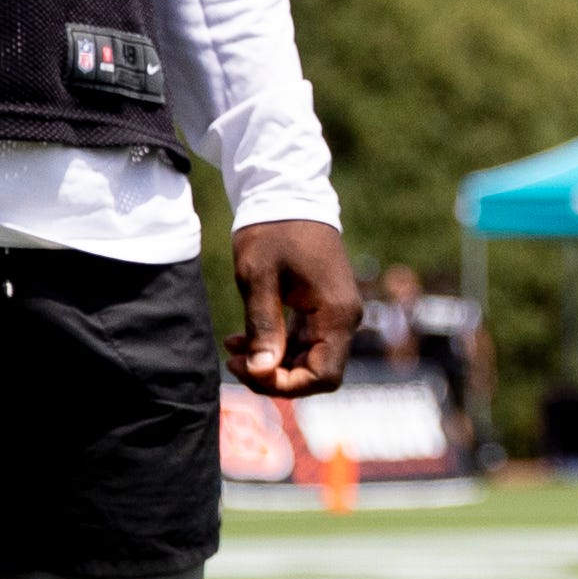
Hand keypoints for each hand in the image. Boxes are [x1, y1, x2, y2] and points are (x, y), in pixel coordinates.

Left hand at [223, 215, 356, 398]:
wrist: (287, 193)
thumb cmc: (272, 231)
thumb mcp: (259, 279)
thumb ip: (263, 327)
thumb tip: (261, 371)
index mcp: (336, 313)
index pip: (323, 376)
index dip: (285, 384)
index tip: (248, 368)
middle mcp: (344, 318)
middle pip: (317, 372)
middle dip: (274, 376)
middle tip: (234, 361)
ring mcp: (336, 312)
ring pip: (309, 359)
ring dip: (272, 362)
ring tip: (233, 348)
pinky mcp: (324, 307)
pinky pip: (306, 341)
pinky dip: (277, 346)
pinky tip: (244, 338)